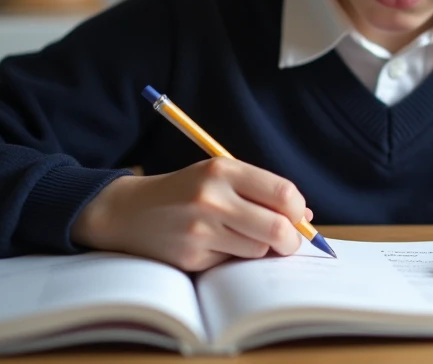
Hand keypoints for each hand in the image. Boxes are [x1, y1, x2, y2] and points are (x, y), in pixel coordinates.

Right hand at [71, 158, 314, 271]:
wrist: (127, 211)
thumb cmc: (184, 191)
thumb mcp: (219, 177)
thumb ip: (261, 191)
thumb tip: (306, 216)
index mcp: (223, 169)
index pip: (283, 193)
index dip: (298, 210)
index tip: (297, 217)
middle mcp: (212, 197)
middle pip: (277, 228)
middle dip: (290, 240)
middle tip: (286, 242)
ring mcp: (200, 229)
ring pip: (258, 249)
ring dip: (258, 249)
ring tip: (238, 236)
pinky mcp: (191, 257)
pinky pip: (232, 263)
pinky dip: (231, 258)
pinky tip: (212, 246)